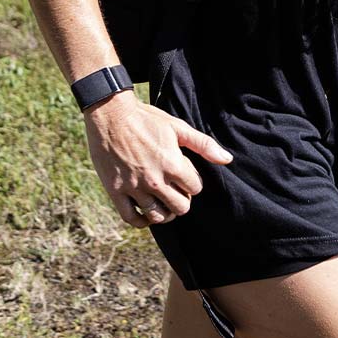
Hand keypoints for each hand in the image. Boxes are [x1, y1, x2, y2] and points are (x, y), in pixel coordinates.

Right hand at [82, 94, 233, 227]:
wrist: (111, 116)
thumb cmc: (147, 120)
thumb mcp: (178, 127)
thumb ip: (203, 145)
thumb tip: (227, 159)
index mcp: (172, 164)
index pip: (195, 188)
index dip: (193, 182)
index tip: (185, 175)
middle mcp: (154, 180)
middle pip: (180, 207)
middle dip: (182, 200)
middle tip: (176, 190)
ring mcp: (134, 187)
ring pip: (158, 216)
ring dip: (165, 212)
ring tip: (164, 203)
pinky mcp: (115, 191)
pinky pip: (131, 218)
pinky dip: (142, 221)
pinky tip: (146, 214)